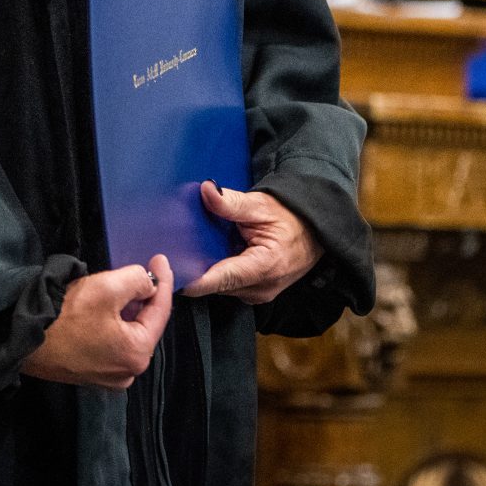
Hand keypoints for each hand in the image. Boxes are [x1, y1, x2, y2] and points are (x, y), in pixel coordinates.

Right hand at [21, 256, 172, 389]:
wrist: (21, 339)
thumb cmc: (66, 315)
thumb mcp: (106, 287)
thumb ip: (136, 280)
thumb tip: (147, 284)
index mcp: (138, 354)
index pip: (160, 312)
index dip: (162, 281)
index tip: (160, 259)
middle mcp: (128, 372)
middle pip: (144, 326)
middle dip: (143, 298)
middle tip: (139, 271)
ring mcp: (108, 377)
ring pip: (127, 335)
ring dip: (126, 311)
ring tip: (120, 287)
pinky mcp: (90, 374)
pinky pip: (112, 345)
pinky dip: (112, 325)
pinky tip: (103, 309)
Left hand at [182, 183, 317, 303]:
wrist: (316, 232)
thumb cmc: (290, 218)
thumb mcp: (261, 205)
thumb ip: (231, 203)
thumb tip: (207, 190)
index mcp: (262, 268)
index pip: (217, 280)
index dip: (190, 276)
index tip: (168, 269)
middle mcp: (260, 288)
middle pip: (215, 284)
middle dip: (196, 268)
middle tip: (174, 249)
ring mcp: (259, 295)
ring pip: (220, 287)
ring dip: (209, 270)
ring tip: (195, 248)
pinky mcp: (257, 294)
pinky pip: (230, 286)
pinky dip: (220, 272)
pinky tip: (215, 254)